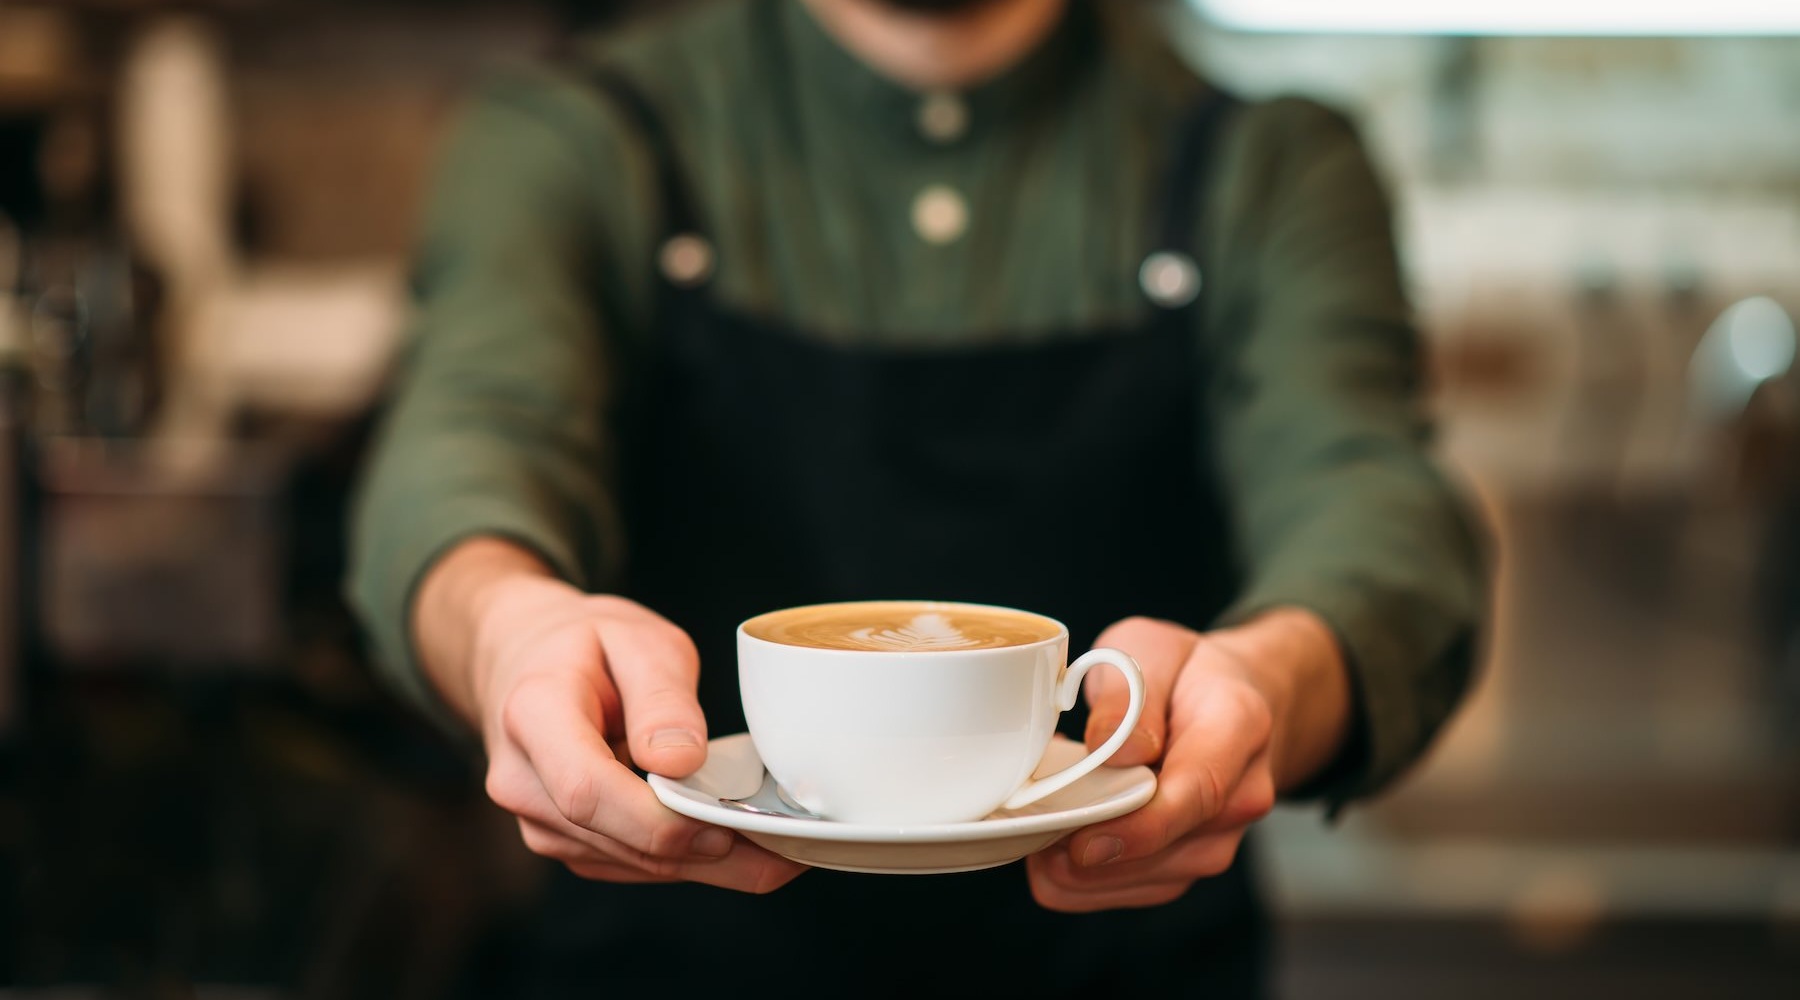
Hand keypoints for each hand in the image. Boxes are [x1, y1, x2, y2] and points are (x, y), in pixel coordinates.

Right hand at [415, 538, 806, 892]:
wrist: (527, 659)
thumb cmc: (586, 644)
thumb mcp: (634, 638)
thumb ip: (660, 696)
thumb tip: (680, 762)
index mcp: (533, 715)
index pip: (586, 790)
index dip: (658, 819)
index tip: (725, 821)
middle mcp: (524, 782)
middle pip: (616, 840)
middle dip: (705, 852)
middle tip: (787, 848)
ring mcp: (539, 820)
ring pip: (631, 863)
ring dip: (705, 865)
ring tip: (779, 849)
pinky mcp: (567, 841)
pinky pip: (631, 863)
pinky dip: (687, 860)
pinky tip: (740, 846)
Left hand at [1025, 609, 1349, 911]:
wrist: (1230, 700)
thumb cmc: (1184, 672)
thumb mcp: (1149, 648)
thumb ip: (1129, 693)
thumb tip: (1110, 749)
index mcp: (1239, 725)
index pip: (1199, 790)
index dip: (1140, 826)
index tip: (1082, 843)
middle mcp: (1242, 794)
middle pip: (1168, 849)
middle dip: (1090, 849)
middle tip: (1026, 821)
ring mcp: (1219, 838)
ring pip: (1145, 881)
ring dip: (1081, 868)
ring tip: (1035, 822)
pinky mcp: (1188, 864)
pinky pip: (1132, 891)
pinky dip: (1083, 878)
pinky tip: (1051, 842)